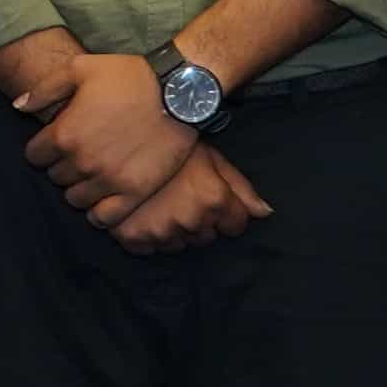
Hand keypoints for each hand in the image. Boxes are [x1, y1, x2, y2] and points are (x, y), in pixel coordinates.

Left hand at [19, 49, 200, 212]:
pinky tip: (105, 198)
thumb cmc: (129, 76)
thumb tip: (18, 107)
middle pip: (55, 177)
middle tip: (80, 154)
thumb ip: (44, 89)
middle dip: (62, 165)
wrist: (180, 93)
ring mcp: (109, 180)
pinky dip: (99, 212)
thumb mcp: (81, 68)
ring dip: (79, 188)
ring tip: (93, 173)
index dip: (44, 148)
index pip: (35, 156)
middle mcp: (82, 161)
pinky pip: (104, 218)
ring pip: (75, 199)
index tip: (57, 141)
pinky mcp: (134, 193)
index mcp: (64, 134)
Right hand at [94, 139, 265, 254]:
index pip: (236, 225)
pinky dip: (147, 237)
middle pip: (207, 237)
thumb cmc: (172, 144)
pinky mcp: (133, 237)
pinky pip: (148, 249)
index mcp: (214, 200)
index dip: (227, 213)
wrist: (122, 137)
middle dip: (201, 223)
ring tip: (162, 205)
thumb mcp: (212, 157)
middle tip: (183, 198)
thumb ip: (241, 187)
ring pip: (179, 245)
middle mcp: (191, 220)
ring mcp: (161, 231)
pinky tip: (143, 215)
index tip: (212, 200)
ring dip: (174, 231)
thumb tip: (264, 213)